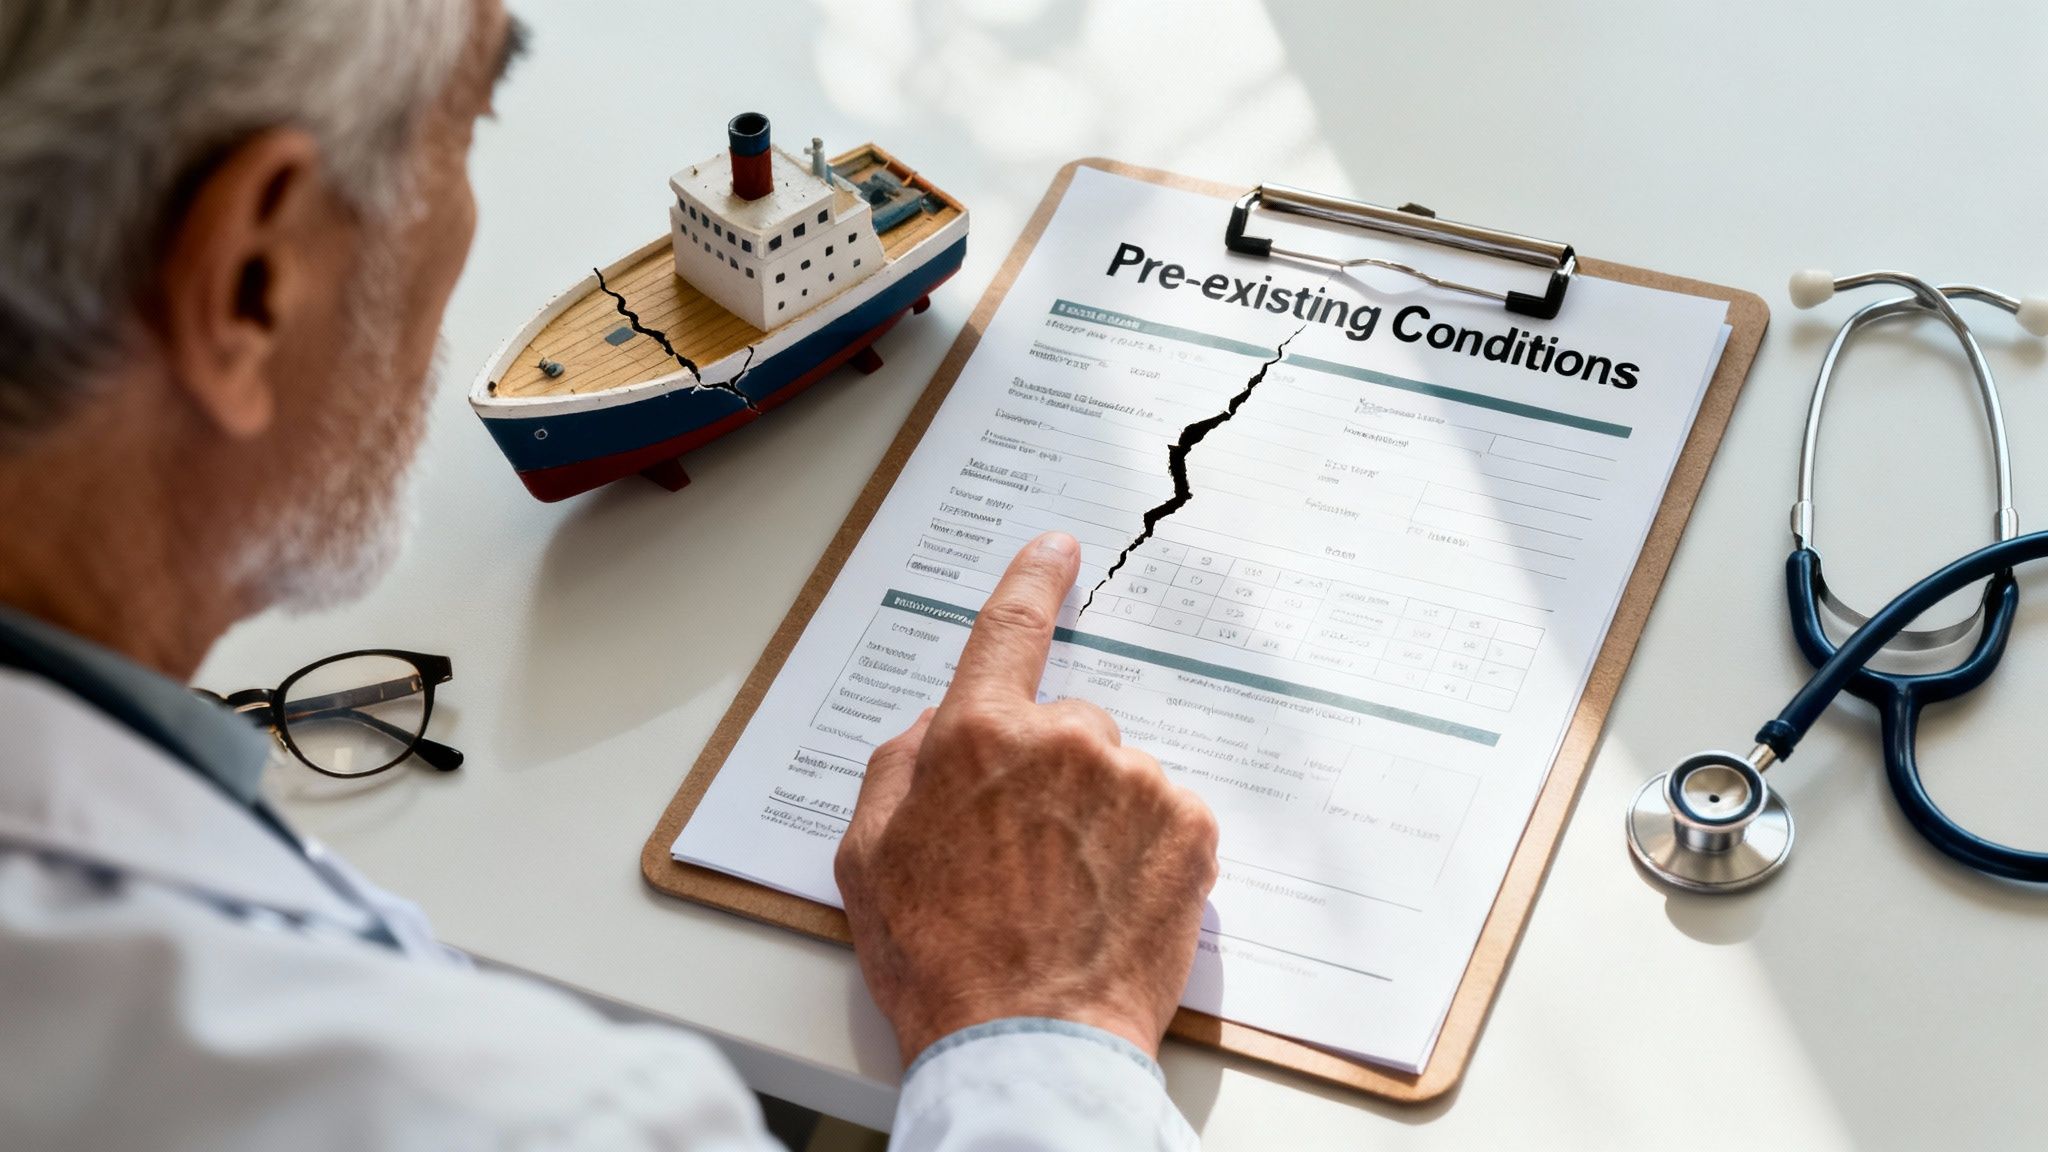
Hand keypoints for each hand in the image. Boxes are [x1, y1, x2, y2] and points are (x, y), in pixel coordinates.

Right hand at [834, 531, 1220, 1065]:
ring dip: (1099, 817)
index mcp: (976, 735)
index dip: (1033, 579)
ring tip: (1067, 895)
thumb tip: (933, 729)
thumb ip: (895, 768)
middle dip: (1049, 774)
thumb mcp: (866, 858)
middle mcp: (1064, 739)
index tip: (1058, 548)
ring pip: (1118, 776)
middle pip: (1066, 724)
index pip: (1008, 628)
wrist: (1028, 1042)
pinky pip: (1165, 816)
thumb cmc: (940, 960)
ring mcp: (1135, 781)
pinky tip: (1112, 901)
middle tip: (1025, 856)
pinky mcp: (1190, 828)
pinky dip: (1146, 850)